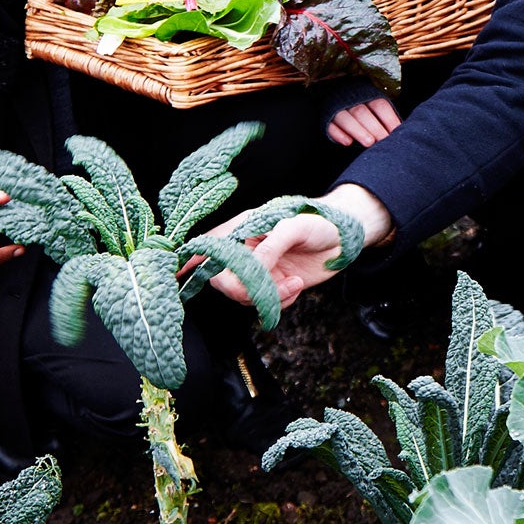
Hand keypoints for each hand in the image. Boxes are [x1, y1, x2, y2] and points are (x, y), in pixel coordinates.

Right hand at [208, 183, 392, 309]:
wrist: (347, 237)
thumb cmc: (320, 220)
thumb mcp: (295, 227)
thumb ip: (270, 247)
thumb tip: (250, 270)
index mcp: (243, 229)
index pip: (209, 246)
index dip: (190, 261)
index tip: (176, 277)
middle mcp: (246, 250)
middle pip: (223, 280)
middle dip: (242, 290)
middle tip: (269, 287)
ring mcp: (259, 269)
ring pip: (244, 296)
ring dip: (267, 296)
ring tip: (293, 284)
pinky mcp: (274, 284)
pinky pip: (264, 303)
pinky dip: (280, 302)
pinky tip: (296, 288)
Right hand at [328, 96, 400, 147]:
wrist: (333, 92)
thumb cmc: (362, 106)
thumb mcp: (374, 106)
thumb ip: (386, 118)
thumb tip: (402, 132)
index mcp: (367, 95)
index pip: (380, 105)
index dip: (389, 119)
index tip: (397, 133)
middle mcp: (351, 100)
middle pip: (362, 112)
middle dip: (374, 127)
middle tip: (384, 140)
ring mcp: (336, 108)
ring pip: (345, 118)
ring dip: (358, 130)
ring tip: (369, 142)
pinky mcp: (325, 118)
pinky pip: (330, 125)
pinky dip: (338, 134)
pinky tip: (347, 142)